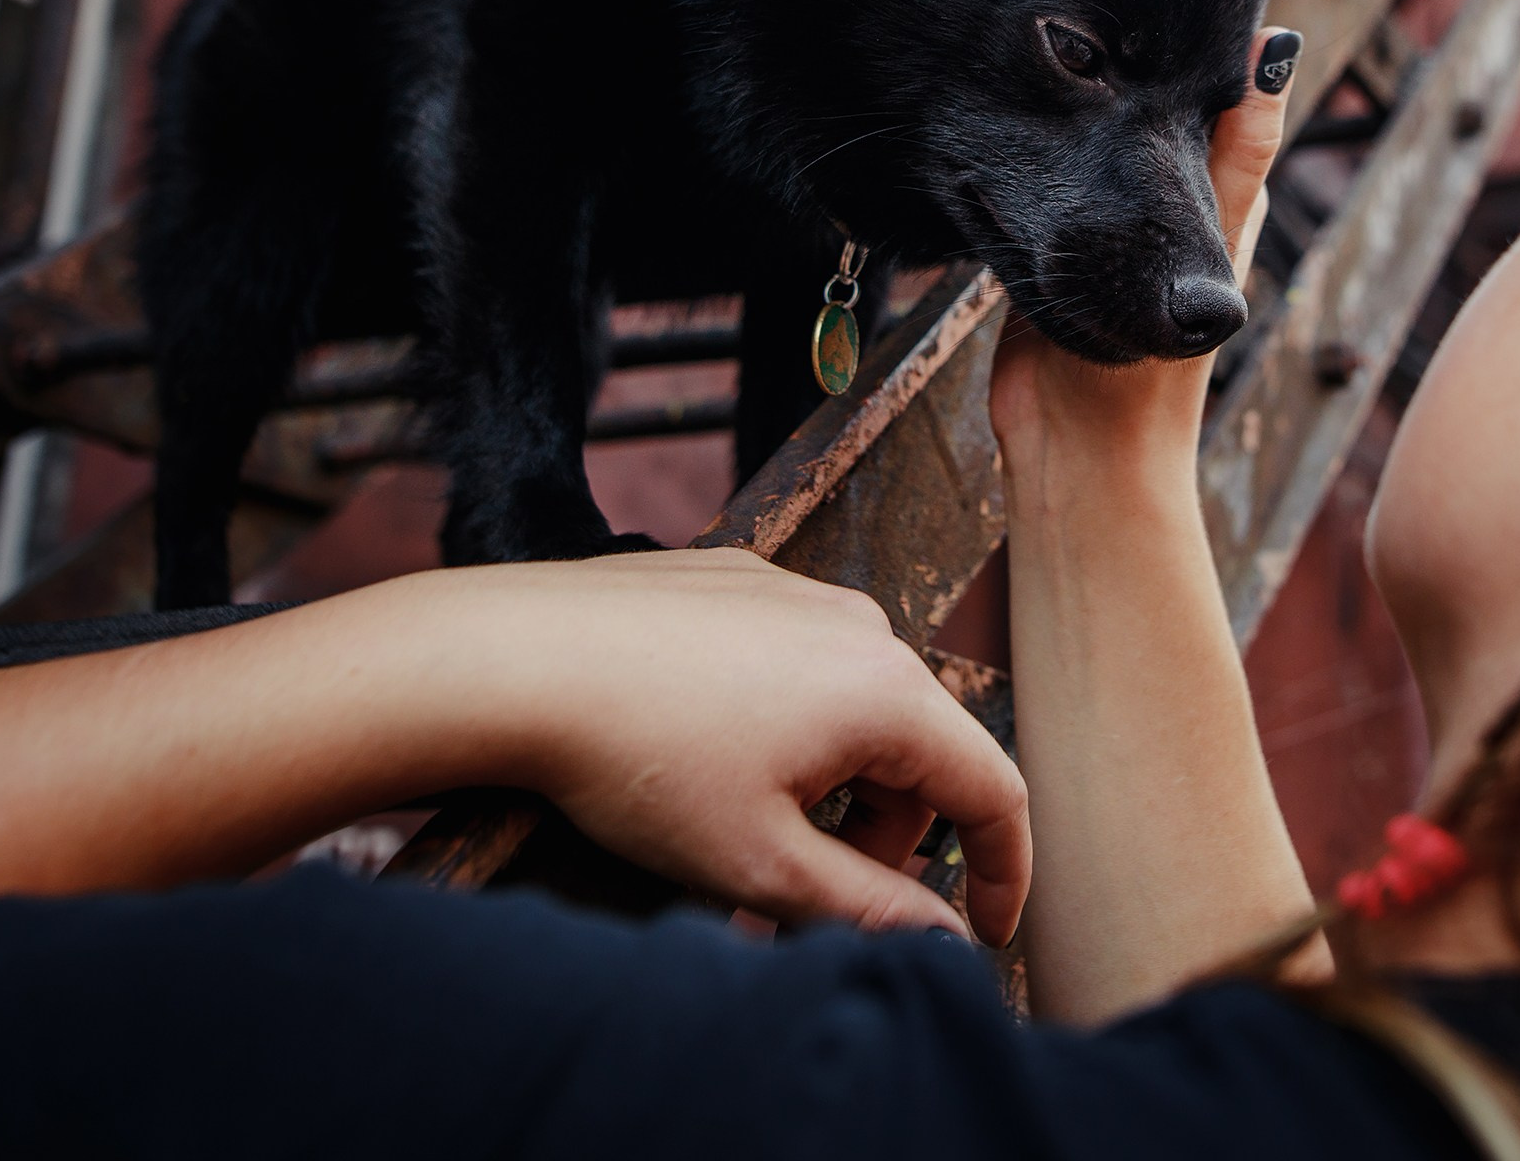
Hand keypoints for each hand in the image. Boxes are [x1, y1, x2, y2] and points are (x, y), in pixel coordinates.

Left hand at [464, 551, 1028, 943]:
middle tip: (802, 901)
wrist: (517, 655)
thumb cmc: (638, 760)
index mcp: (886, 690)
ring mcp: (798, 592)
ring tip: (742, 829)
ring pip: (854, 706)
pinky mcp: (742, 579)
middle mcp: (860, 624)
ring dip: (830, 783)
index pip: (992, 788)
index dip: (1002, 872)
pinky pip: (798, 661)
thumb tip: (946, 940)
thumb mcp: (760, 865)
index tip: (983, 934)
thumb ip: (870, 909)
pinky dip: (782, 723)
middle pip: (917, 752)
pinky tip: (702, 753)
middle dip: (882, 839)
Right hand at [989, 25, 1294, 484]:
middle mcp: (1159, 207)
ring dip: (1072, 105)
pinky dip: (1030, 150)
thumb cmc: (1162, 366)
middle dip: (1120, 65)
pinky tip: (1006, 106)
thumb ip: (1234, 150)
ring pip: (1089, 145)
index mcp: (1215, 201)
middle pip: (1141, 115)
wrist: (1080, 455)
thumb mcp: (1211, 238)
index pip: (1213, 100)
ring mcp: (1102, 228)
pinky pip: (1042, 185)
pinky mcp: (1048, 250)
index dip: (1203, 43)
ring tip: (1043, 32)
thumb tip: (1278, 46)